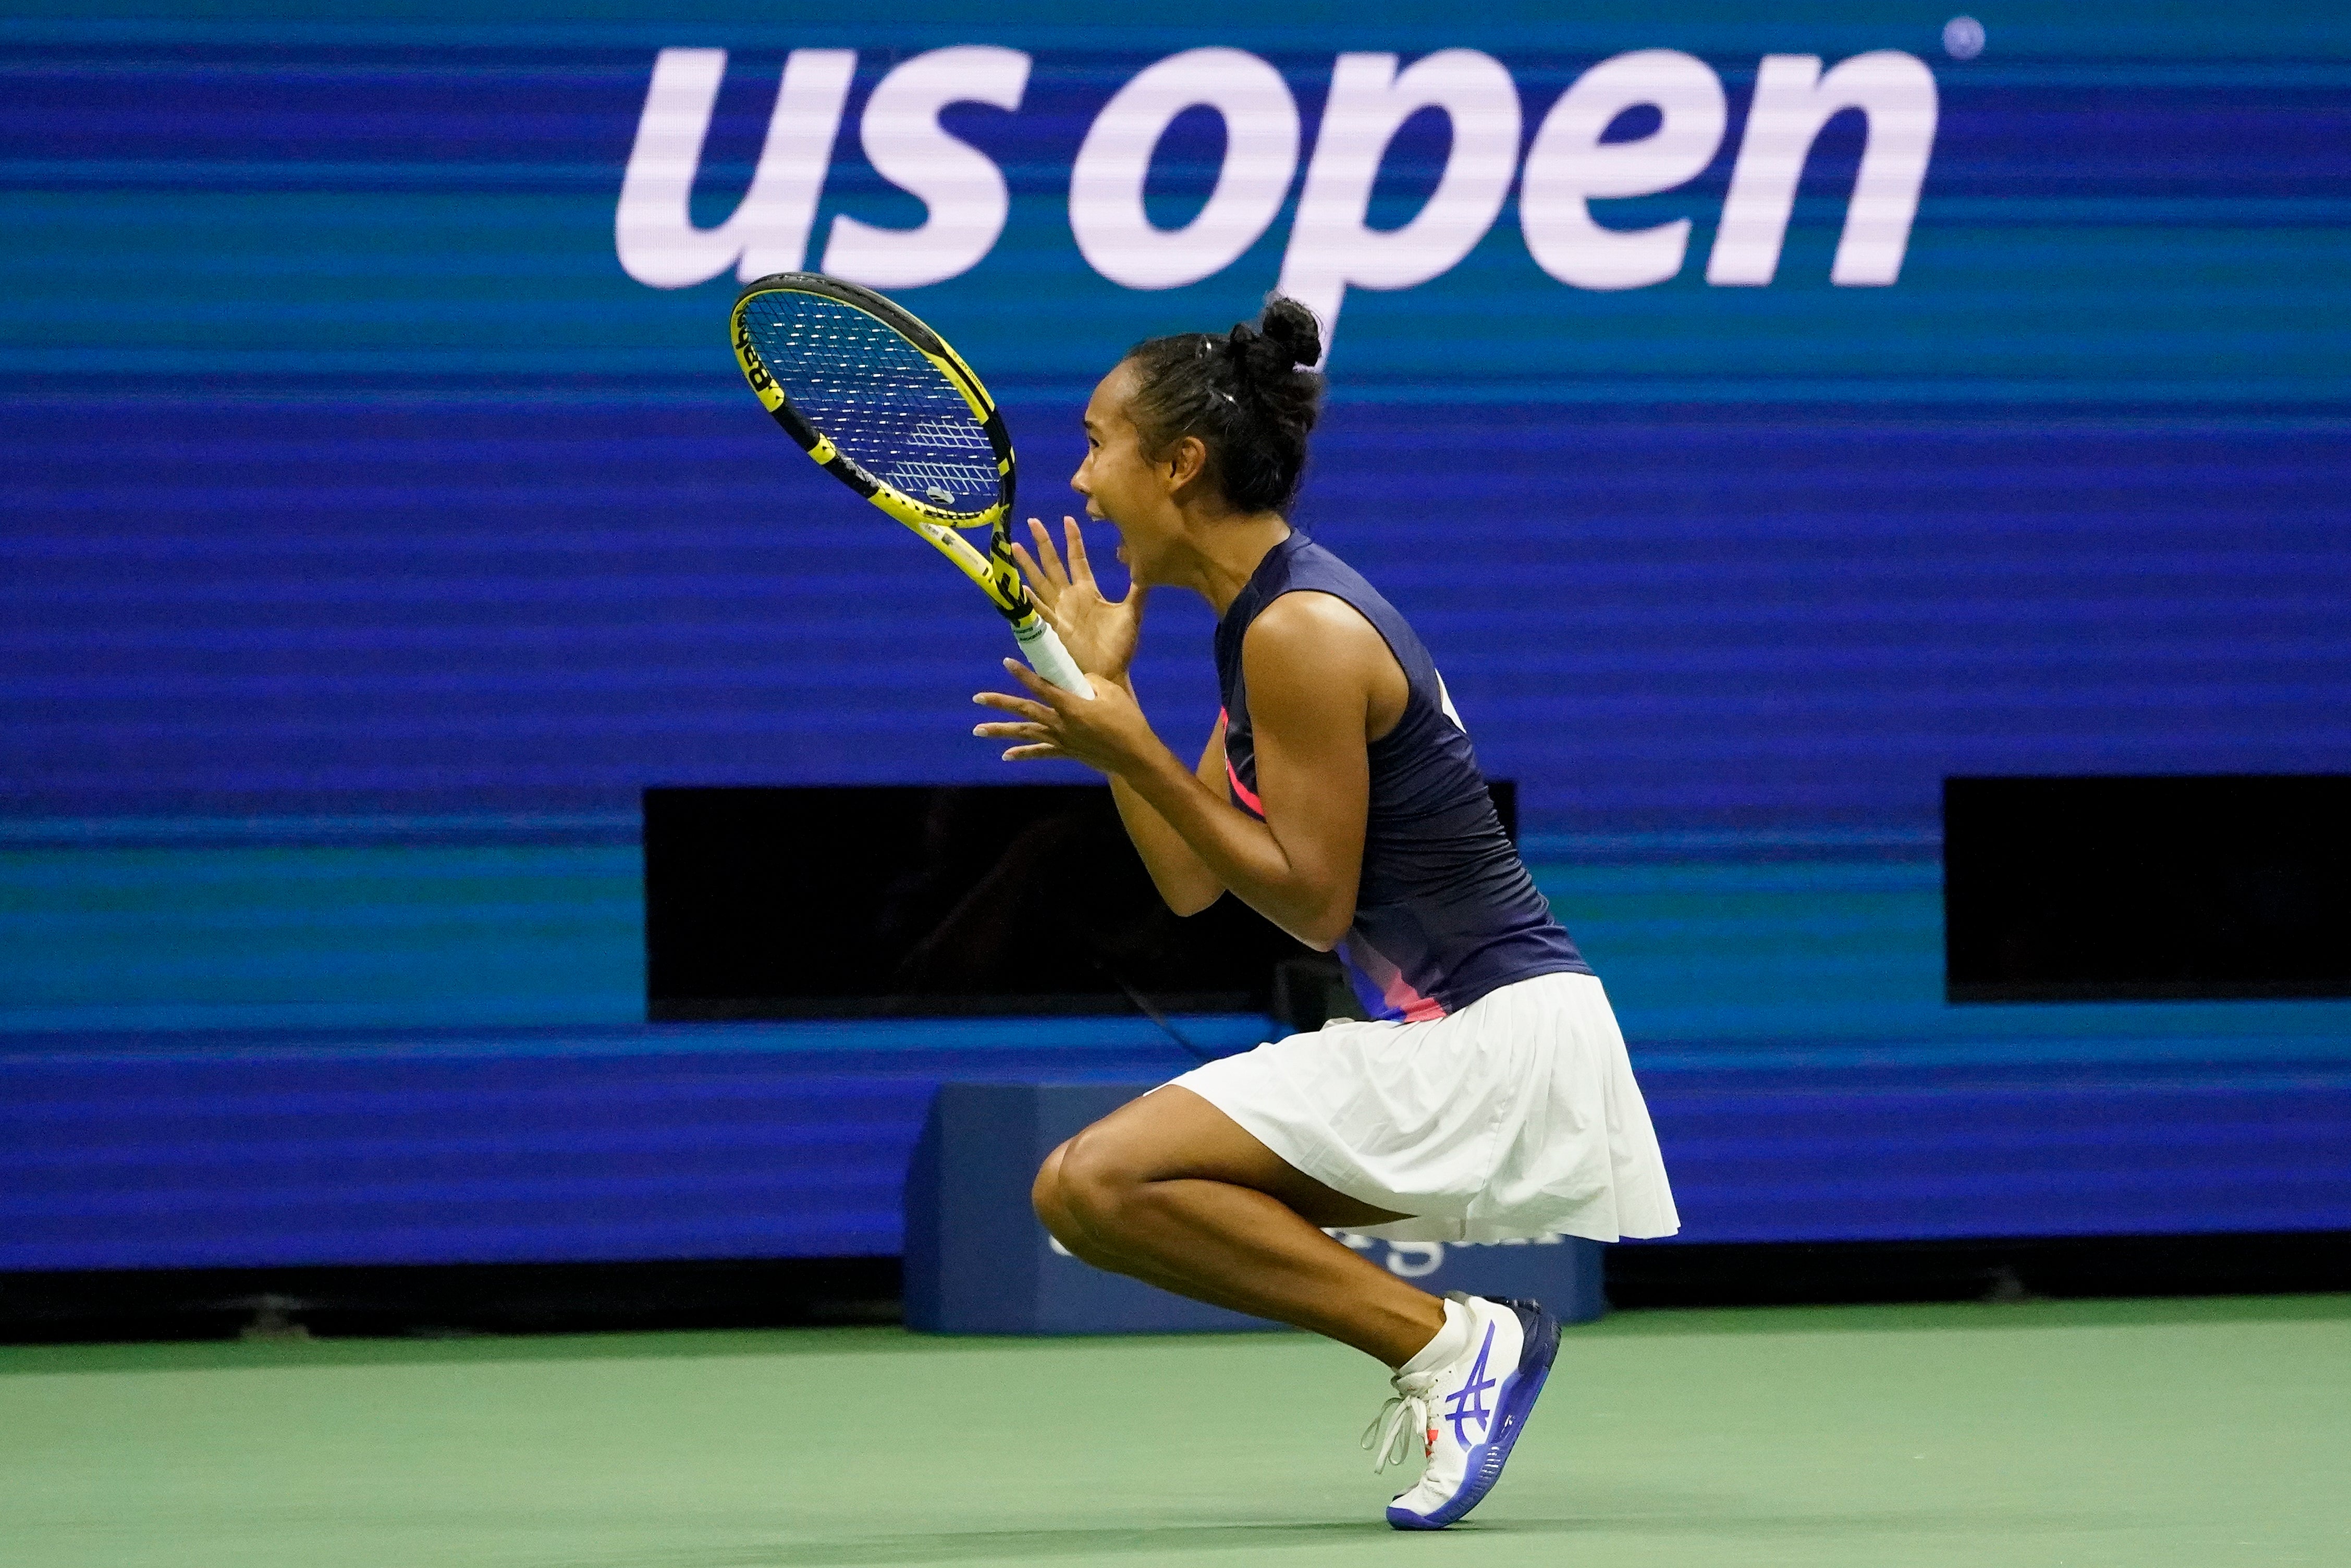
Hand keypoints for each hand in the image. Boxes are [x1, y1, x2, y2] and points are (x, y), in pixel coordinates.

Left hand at [973, 658, 1163, 776]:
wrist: (1135, 756)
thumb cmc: (1128, 721)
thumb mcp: (1111, 692)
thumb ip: (1089, 681)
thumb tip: (1076, 678)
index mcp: (1071, 705)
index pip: (1041, 686)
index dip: (1023, 674)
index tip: (1007, 662)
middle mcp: (1061, 723)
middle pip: (1024, 709)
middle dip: (999, 703)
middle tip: (977, 698)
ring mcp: (1061, 739)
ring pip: (1025, 733)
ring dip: (1001, 730)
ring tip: (978, 729)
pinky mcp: (1067, 752)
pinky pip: (1040, 752)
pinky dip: (1023, 753)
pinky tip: (1006, 755)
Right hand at [1011, 517, 1144, 680]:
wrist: (1111, 672)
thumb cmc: (1120, 646)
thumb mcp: (1132, 613)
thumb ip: (1138, 590)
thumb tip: (1147, 568)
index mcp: (1088, 591)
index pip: (1077, 559)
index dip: (1072, 540)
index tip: (1067, 519)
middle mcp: (1070, 598)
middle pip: (1053, 564)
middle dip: (1043, 543)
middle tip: (1032, 521)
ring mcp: (1059, 612)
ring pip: (1040, 582)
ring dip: (1028, 564)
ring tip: (1014, 545)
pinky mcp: (1054, 628)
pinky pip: (1039, 610)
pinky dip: (1029, 599)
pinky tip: (1019, 586)